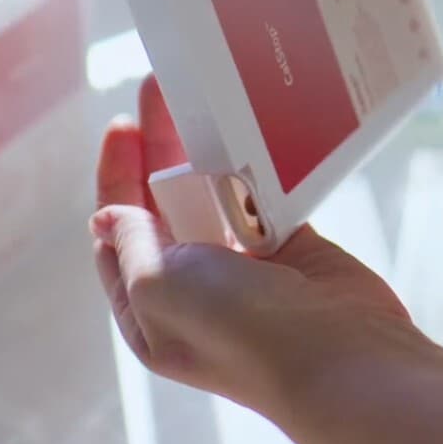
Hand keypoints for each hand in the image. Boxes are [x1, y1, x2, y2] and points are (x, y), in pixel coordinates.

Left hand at [91, 75, 435, 413]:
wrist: (338, 353)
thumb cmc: (241, 330)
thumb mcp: (159, 284)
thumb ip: (131, 243)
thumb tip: (104, 218)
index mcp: (148, 310)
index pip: (117, 234)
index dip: (115, 177)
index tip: (120, 126)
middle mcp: (192, 290)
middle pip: (164, 206)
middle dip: (157, 147)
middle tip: (160, 90)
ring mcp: (244, 270)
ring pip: (215, 194)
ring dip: (208, 148)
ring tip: (205, 97)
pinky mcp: (291, 250)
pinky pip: (265, 196)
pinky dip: (257, 164)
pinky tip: (250, 128)